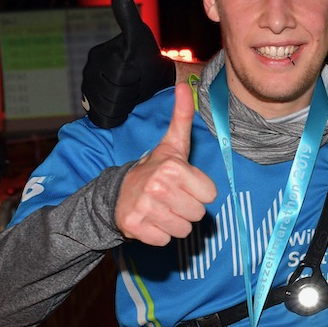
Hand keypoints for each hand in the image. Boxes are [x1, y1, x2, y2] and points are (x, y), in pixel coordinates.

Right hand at [82, 0, 175, 128]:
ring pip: (110, 108)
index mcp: (97, 55)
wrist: (150, 79)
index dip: (135, 77)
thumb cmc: (146, 57)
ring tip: (131, 94)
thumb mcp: (140, 36)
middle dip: (131, 92)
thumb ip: (127, 15)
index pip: (120, 74)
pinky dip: (118, 115)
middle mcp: (88, 72)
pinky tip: (124, 105)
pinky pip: (104, 118)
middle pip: (114, 94)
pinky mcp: (91, 108)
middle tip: (136, 84)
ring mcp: (87, 91)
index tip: (138, 71)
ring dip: (127, 104)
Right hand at [115, 83, 216, 245]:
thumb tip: (182, 85)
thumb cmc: (155, 170)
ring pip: (184, 230)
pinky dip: (159, 235)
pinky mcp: (135, 228)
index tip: (183, 184)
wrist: (117, 194)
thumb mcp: (172, 144)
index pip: (210, 196)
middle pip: (199, 214)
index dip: (199, 192)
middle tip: (171, 198)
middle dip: (187, 208)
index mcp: (173, 167)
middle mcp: (159, 187)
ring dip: (175, 223)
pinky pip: (164, 241)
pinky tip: (150, 220)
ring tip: (161, 209)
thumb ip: (182, 117)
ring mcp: (145, 208)